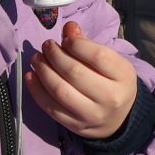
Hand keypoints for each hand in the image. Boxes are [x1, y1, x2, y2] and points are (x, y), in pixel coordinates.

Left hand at [26, 21, 139, 139]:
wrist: (120, 119)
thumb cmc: (114, 83)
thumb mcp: (111, 61)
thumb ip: (89, 44)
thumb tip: (69, 28)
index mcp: (123, 76)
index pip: (98, 56)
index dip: (77, 44)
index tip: (65, 39)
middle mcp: (110, 98)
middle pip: (75, 73)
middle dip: (55, 56)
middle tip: (47, 46)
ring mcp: (91, 115)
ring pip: (60, 91)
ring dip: (43, 72)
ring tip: (36, 58)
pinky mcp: (75, 126)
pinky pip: (51, 108)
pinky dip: (37, 91)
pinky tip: (31, 76)